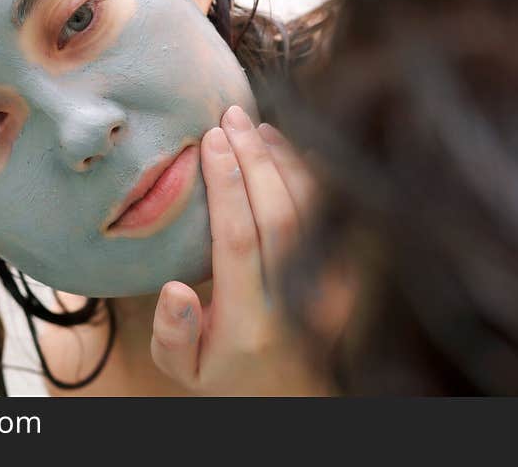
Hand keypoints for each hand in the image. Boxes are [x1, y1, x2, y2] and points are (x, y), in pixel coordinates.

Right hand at [150, 105, 318, 394]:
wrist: (288, 398)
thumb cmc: (225, 376)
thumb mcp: (182, 370)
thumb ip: (172, 335)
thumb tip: (173, 289)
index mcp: (248, 323)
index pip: (238, 240)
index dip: (225, 185)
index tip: (209, 142)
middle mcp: (295, 303)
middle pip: (278, 216)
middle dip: (253, 159)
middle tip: (230, 117)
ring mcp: (328, 290)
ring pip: (312, 211)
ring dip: (283, 162)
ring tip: (256, 125)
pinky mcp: (345, 279)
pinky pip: (333, 218)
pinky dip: (313, 178)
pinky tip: (291, 149)